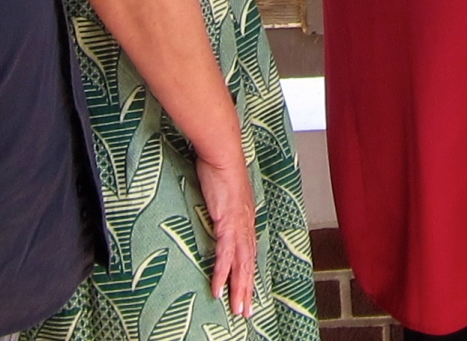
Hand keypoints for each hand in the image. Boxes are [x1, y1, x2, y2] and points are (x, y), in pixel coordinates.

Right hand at [193, 149, 258, 315]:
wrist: (223, 152)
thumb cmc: (221, 166)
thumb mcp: (224, 190)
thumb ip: (224, 202)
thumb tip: (218, 207)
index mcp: (246, 218)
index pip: (249, 252)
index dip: (248, 273)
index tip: (248, 290)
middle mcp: (246, 225)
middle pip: (248, 264)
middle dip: (247, 290)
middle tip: (246, 312)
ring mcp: (238, 225)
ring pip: (241, 265)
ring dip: (238, 289)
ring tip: (237, 309)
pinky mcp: (227, 224)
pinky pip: (224, 255)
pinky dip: (222, 274)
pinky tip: (217, 289)